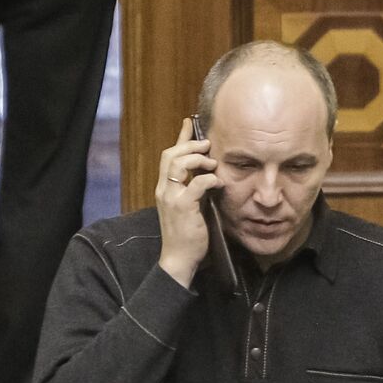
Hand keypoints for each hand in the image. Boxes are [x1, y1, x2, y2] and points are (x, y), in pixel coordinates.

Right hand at [155, 117, 217, 287]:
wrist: (178, 259)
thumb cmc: (186, 236)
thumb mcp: (189, 208)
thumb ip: (194, 190)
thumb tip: (209, 175)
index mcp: (164, 189)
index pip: (168, 156)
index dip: (180, 138)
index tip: (189, 123)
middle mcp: (164, 190)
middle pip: (171, 154)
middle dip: (190, 144)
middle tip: (207, 144)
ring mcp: (171, 198)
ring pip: (179, 163)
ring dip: (198, 159)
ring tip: (212, 163)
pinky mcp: (183, 207)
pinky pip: (197, 183)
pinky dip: (210, 179)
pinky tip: (218, 183)